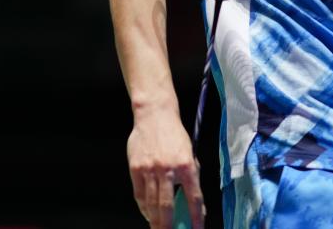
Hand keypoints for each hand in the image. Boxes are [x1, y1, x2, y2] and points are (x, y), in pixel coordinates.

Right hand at [127, 107, 204, 227]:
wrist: (154, 115)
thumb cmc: (175, 136)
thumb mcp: (189, 153)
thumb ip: (191, 176)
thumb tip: (192, 203)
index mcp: (187, 165)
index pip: (194, 198)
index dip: (196, 218)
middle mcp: (168, 169)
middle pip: (168, 206)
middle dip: (169, 226)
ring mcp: (149, 169)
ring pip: (152, 204)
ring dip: (155, 221)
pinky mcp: (136, 168)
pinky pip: (140, 194)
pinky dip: (144, 207)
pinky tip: (148, 214)